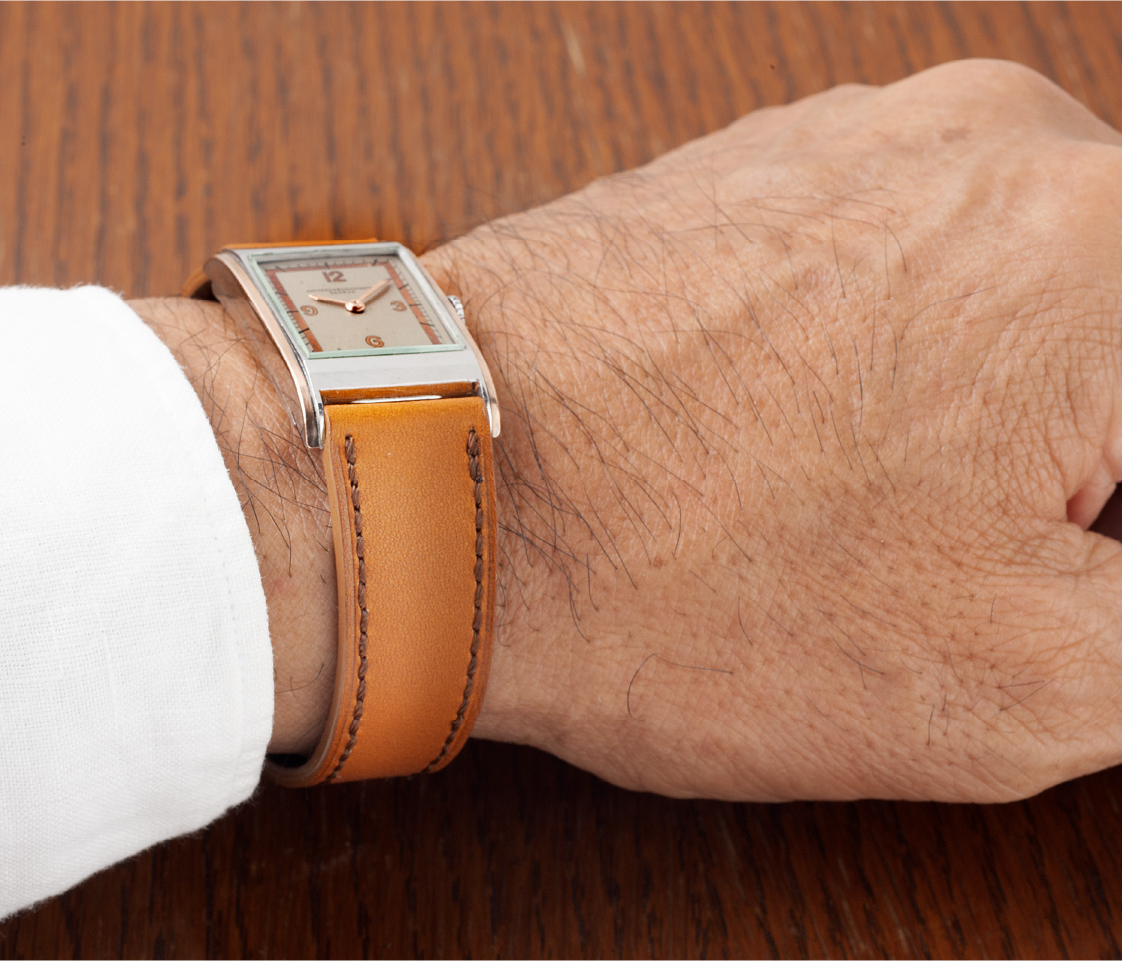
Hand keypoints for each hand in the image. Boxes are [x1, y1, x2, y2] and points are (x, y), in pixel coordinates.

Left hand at [422, 60, 1121, 801]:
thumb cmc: (685, 578)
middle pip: (1111, 351)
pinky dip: (892, 365)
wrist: (429, 482)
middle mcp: (999, 146)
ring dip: (987, 421)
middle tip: (965, 561)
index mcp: (1112, 246)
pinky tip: (796, 450)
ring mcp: (861, 140)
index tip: (1056, 571)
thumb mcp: (1031, 674)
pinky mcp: (757, 168)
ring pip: (1018, 304)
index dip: (1111, 527)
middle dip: (1077, 476)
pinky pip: (897, 270)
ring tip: (863, 514)